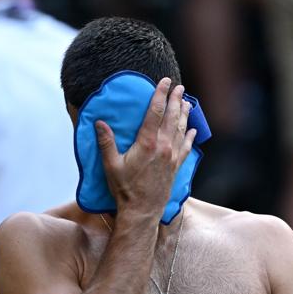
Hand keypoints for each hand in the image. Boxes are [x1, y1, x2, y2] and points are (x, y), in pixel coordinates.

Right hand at [95, 77, 196, 218]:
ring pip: (181, 130)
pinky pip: (186, 147)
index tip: (165, 82)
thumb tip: (99, 122)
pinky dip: (190, 136)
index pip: (156, 112)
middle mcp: (163, 147)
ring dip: (184, 115)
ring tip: (187, 102)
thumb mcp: (111, 165)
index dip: (161, 95)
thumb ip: (106, 143)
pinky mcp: (176, 167)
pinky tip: (193, 129)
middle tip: (179, 87)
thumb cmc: (124, 189)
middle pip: (172, 117)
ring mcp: (172, 157)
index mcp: (147, 143)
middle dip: (176, 100)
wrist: (142, 211)